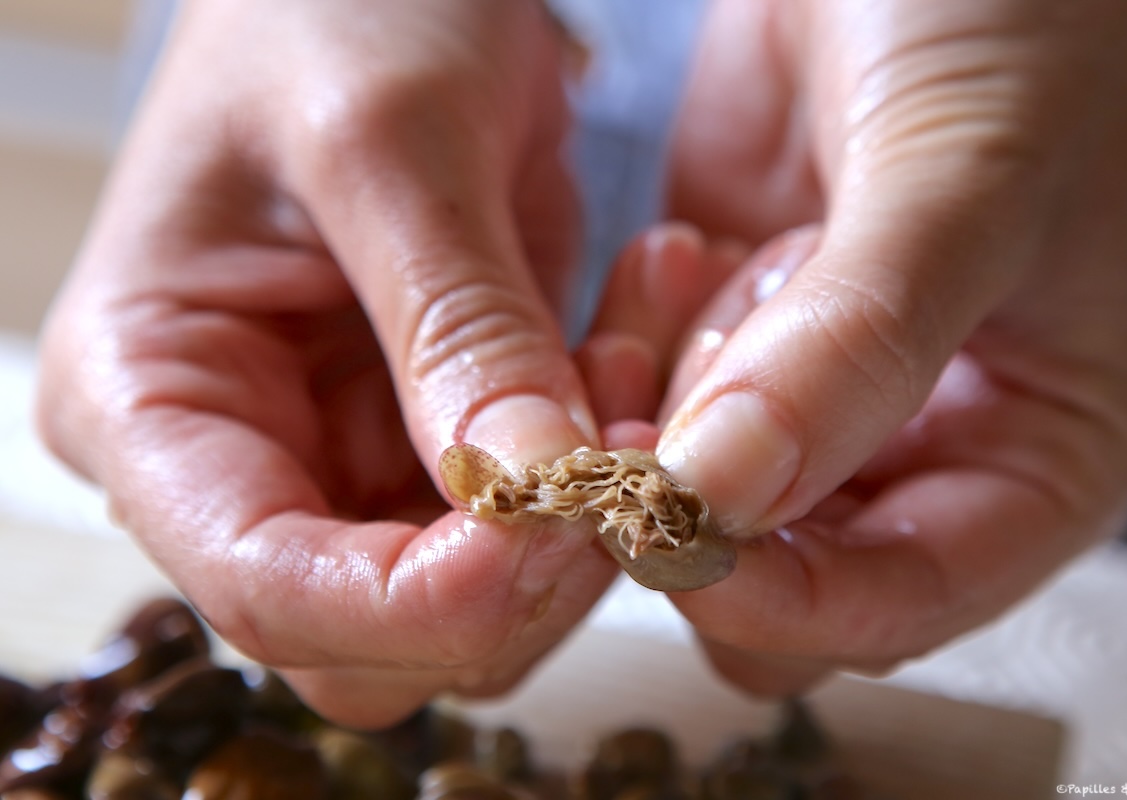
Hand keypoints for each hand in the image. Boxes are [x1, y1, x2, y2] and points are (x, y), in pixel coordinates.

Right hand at [36, 0, 613, 726]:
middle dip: (511, 577)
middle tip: (624, 458)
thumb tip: (535, 492)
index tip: (560, 534)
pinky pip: (527, 522)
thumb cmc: (336, 7)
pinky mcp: (433, 436)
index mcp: (153, 397)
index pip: (266, 584)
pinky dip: (597, 469)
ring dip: (574, 523)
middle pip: (371, 631)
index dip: (415, 602)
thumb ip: (456, 327)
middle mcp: (240, 457)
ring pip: (467, 601)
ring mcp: (342, 456)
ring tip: (631, 364)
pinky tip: (630, 352)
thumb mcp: (391, 140)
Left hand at [600, 0, 1126, 690]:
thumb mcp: (961, 181)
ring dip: (662, 415)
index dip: (783, 595)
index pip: (898, 606)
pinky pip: (646, 417)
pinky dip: (634, 355)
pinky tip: (677, 255)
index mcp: (1033, 463)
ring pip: (696, 507)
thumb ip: (857, 345)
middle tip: (665, 399)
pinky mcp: (732, 356)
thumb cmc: (1014, 32)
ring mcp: (816, 411)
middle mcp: (921, 456)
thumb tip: (725, 490)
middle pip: (781, 584)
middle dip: (706, 504)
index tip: (675, 529)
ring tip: (696, 273)